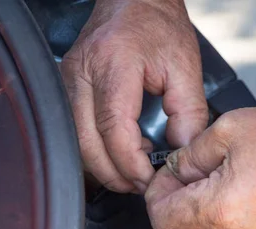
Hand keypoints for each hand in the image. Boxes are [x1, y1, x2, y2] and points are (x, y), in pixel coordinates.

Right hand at [61, 0, 207, 192]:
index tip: (150, 178)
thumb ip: (189, 113)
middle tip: (141, 185)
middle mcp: (81, 73)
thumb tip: (181, 152)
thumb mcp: (186, 68)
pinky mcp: (66, 87)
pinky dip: (96, 150)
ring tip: (135, 169)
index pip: (113, 129)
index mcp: (114, 64)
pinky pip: (75, 131)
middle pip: (86, 144)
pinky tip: (121, 149)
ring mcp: (68, 80)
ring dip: (104, 166)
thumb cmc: (159, 26)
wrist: (135, 1)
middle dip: (114, 174)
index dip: (130, 163)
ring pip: (75, 142)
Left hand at [145, 106, 255, 228]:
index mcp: (220, 210)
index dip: (156, 196)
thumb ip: (190, 155)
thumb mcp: (231, 129)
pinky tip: (241, 214)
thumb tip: (175, 171)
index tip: (168, 181)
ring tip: (218, 199)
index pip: (160, 219)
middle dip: (171, 218)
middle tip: (186, 191)